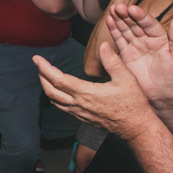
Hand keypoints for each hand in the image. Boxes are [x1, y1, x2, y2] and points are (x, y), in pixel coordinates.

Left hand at [33, 44, 156, 140]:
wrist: (135, 127)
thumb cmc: (133, 103)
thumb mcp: (126, 78)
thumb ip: (112, 61)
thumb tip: (102, 45)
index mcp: (86, 93)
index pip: (58, 79)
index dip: (45, 68)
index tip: (37, 59)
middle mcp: (79, 104)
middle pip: (51, 91)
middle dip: (41, 77)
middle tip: (38, 64)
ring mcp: (79, 113)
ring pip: (55, 101)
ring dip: (46, 87)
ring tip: (44, 75)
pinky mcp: (82, 118)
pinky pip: (62, 108)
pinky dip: (55, 97)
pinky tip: (57, 92)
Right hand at [106, 3, 172, 106]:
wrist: (162, 95)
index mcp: (161, 38)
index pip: (149, 24)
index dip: (141, 16)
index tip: (132, 9)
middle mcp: (148, 39)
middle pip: (135, 24)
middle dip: (126, 15)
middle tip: (118, 7)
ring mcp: (136, 46)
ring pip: (126, 29)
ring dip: (119, 19)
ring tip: (112, 10)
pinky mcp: (126, 54)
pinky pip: (119, 40)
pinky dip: (114, 30)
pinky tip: (109, 20)